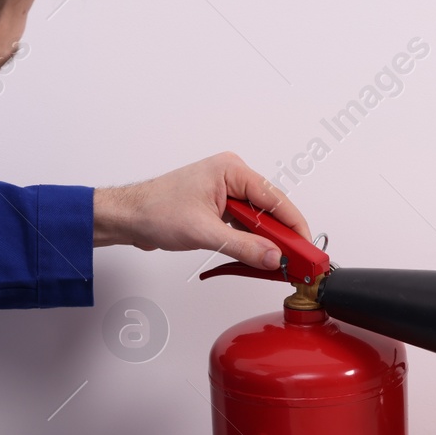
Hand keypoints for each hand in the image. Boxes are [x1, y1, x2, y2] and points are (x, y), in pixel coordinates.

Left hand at [92, 152, 311, 269]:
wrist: (129, 216)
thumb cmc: (155, 210)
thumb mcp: (204, 232)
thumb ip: (243, 246)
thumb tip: (273, 257)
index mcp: (231, 171)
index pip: (275, 199)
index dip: (294, 225)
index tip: (306, 247)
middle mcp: (232, 178)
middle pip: (271, 211)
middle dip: (283, 238)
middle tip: (296, 262)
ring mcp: (226, 194)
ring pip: (259, 221)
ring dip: (267, 243)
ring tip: (278, 264)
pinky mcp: (220, 210)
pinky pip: (246, 227)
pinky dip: (253, 244)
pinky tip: (258, 259)